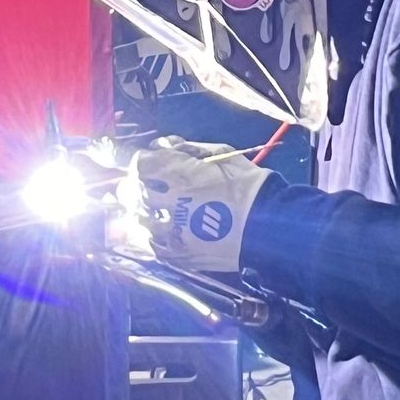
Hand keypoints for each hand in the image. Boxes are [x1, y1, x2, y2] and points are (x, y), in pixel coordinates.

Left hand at [115, 139, 270, 277]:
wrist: (268, 225)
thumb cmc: (246, 184)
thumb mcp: (221, 154)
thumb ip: (187, 148)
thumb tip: (163, 145)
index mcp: (181, 172)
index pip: (141, 163)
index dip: (141, 161)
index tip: (146, 163)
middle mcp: (171, 201)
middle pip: (133, 192)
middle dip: (132, 187)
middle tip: (137, 186)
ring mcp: (174, 231)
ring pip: (139, 221)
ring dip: (139, 213)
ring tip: (148, 210)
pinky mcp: (180, 254)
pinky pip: (153, 246)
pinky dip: (152, 236)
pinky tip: (160, 231)